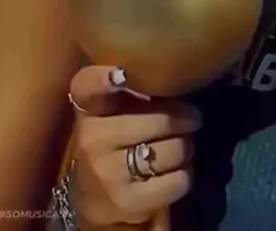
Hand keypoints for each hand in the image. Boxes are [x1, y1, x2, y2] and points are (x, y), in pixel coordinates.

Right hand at [69, 66, 201, 228]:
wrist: (95, 202)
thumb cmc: (113, 143)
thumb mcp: (111, 113)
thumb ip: (130, 90)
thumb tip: (168, 75)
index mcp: (86, 108)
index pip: (87, 86)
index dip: (103, 78)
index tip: (120, 74)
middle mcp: (91, 137)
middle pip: (159, 120)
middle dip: (184, 119)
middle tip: (191, 119)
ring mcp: (107, 172)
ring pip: (173, 149)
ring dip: (186, 147)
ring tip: (181, 147)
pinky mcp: (126, 202)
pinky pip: (178, 180)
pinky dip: (185, 175)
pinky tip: (174, 172)